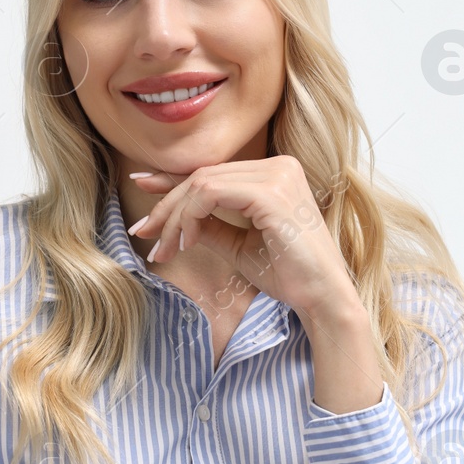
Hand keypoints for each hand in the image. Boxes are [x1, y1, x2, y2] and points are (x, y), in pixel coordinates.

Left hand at [127, 156, 354, 318]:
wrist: (322, 298)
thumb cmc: (288, 274)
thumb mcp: (239, 245)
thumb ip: (209, 225)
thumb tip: (172, 216)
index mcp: (275, 173)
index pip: (212, 171)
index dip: (172, 181)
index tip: (141, 187)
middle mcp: (279, 165)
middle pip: (202, 175)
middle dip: (167, 206)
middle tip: (147, 236)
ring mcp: (277, 176)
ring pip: (201, 183)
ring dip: (176, 217)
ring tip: (166, 249)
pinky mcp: (271, 193)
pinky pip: (210, 194)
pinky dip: (190, 218)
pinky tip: (187, 244)